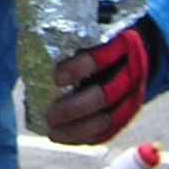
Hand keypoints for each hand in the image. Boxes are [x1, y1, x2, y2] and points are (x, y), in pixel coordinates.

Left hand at [45, 25, 150, 145]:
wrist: (138, 51)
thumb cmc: (103, 41)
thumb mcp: (94, 31)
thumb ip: (71, 38)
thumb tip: (30, 50)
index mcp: (121, 45)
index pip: (101, 57)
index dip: (79, 68)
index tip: (56, 78)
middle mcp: (132, 72)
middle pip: (106, 95)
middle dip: (75, 108)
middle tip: (49, 115)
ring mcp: (134, 95)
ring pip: (109, 118)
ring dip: (79, 128)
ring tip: (53, 132)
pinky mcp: (130, 113)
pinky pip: (110, 131)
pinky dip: (86, 137)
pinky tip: (65, 137)